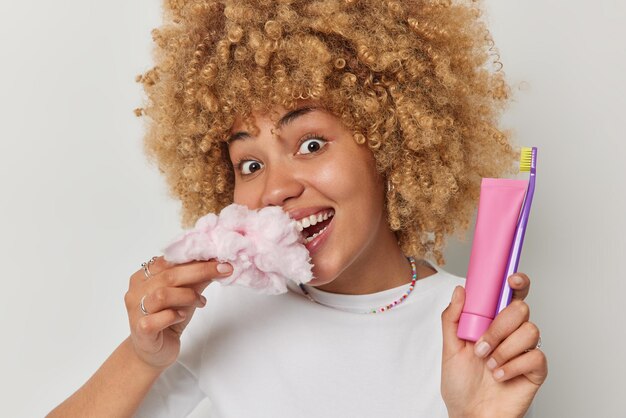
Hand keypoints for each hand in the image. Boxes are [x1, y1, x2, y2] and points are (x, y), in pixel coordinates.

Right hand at [124, 256, 232, 369]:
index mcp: (144, 277)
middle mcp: (137, 292)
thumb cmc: (167, 320)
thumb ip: (196, 279)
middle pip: (168, 276)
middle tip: (222, 270)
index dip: (194, 258)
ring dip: (188, 295)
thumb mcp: (185, 295)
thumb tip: (217, 263)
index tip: (218, 257)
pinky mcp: (141, 330)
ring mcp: (137, 311)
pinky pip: (156, 319)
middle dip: (199, 271)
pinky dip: (173, 315)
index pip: (168, 260)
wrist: (154, 352)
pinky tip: (182, 316)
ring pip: (162, 295)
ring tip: (201, 301)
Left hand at [440, 273, 547, 417]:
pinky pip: (535, 356)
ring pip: (530, 330)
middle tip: (481, 346)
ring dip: (503, 349)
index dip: (517, 282)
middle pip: (521, 308)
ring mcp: (525, 350)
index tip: (511, 279)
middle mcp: (511, 333)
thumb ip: (453, 317)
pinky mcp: (536, 370)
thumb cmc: (460, 384)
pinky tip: (500, 375)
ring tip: (489, 365)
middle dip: (499, 327)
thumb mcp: (449, 348)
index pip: (510, 295)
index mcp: (492, 322)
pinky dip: (513, 366)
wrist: (470, 414)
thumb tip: (460, 290)